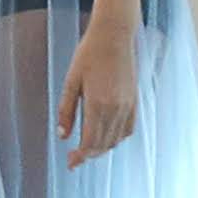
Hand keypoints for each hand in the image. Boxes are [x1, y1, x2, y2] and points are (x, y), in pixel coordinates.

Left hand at [56, 10, 143, 165]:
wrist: (114, 36)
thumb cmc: (89, 54)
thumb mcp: (71, 81)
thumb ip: (66, 110)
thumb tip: (62, 136)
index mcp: (98, 104)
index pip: (90, 142)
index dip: (80, 156)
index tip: (70, 162)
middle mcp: (116, 108)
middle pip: (103, 144)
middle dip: (88, 155)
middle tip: (75, 159)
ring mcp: (128, 105)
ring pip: (116, 140)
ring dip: (102, 148)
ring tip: (88, 149)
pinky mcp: (134, 101)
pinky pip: (128, 129)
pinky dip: (117, 138)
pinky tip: (106, 138)